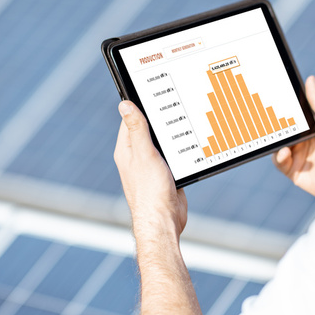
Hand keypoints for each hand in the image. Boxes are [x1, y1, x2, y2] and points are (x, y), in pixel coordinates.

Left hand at [114, 101, 186, 238]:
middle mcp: (136, 157)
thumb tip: (125, 105)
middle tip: (173, 105)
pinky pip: (173, 156)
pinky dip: (180, 150)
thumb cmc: (150, 191)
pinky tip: (189, 145)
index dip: (141, 105)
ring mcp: (151, 166)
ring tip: (183, 123)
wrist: (163, 221)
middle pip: (148, 129)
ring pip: (162, 143)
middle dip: (159, 120)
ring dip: (171, 136)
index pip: (130, 119)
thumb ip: (137, 129)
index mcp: (126, 150)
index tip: (153, 92)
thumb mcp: (145, 154)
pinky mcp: (165, 175)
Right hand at [273, 76, 314, 197]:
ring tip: (277, 136)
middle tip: (264, 116)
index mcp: (313, 126)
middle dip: (273, 123)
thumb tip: (310, 79)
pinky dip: (278, 156)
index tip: (272, 97)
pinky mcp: (293, 171)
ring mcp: (298, 156)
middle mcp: (304, 140)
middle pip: (282, 129)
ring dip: (275, 140)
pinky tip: (284, 152)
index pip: (294, 114)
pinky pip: (278, 162)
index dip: (283, 107)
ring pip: (276, 144)